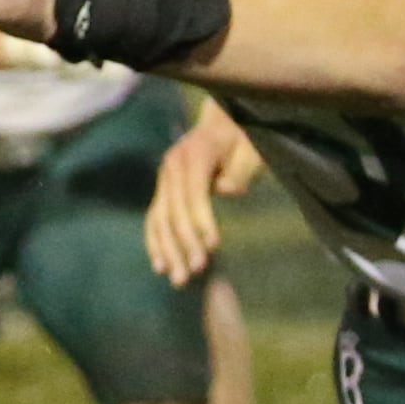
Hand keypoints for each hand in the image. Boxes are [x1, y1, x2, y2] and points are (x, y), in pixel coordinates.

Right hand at [146, 104, 266, 284]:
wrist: (221, 124)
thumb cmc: (242, 139)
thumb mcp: (251, 148)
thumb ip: (241, 169)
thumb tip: (224, 191)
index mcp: (194, 153)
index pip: (194, 192)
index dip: (202, 220)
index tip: (213, 246)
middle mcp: (172, 166)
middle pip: (174, 210)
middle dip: (185, 242)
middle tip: (196, 270)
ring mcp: (164, 179)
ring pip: (160, 219)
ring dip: (168, 250)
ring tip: (178, 279)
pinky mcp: (162, 191)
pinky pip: (153, 220)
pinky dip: (155, 243)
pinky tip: (160, 266)